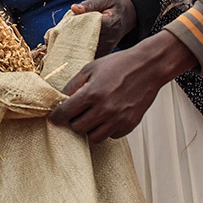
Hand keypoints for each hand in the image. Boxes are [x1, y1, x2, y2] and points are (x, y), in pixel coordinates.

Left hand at [49, 31, 192, 142]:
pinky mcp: (129, 125)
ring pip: (93, 137)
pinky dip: (106, 130)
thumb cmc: (119, 65)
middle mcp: (105, 109)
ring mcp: (118, 119)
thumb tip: (61, 99)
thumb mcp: (91, 68)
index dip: (56, 117)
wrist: (148, 67)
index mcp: (92, 93)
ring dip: (89, 129)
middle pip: (77, 128)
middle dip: (73, 121)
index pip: (65, 113)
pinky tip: (108, 117)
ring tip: (92, 117)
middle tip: (77, 114)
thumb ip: (73, 85)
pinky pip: (111, 136)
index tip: (54, 118)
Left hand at [70, 0, 135, 57]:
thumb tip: (74, 8)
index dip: (80, 28)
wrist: (126, 16)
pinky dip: (81, 53)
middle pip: (89, 42)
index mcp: (110, 22)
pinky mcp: (105, 53)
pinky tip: (73, 48)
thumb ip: (90, 4)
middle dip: (74, 40)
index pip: (95, 27)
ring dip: (76, 48)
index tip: (68, 27)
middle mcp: (110, 37)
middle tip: (62, 37)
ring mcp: (108, 47)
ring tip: (66, 43)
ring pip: (89, 52)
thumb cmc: (113, 6)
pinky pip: (91, 56)